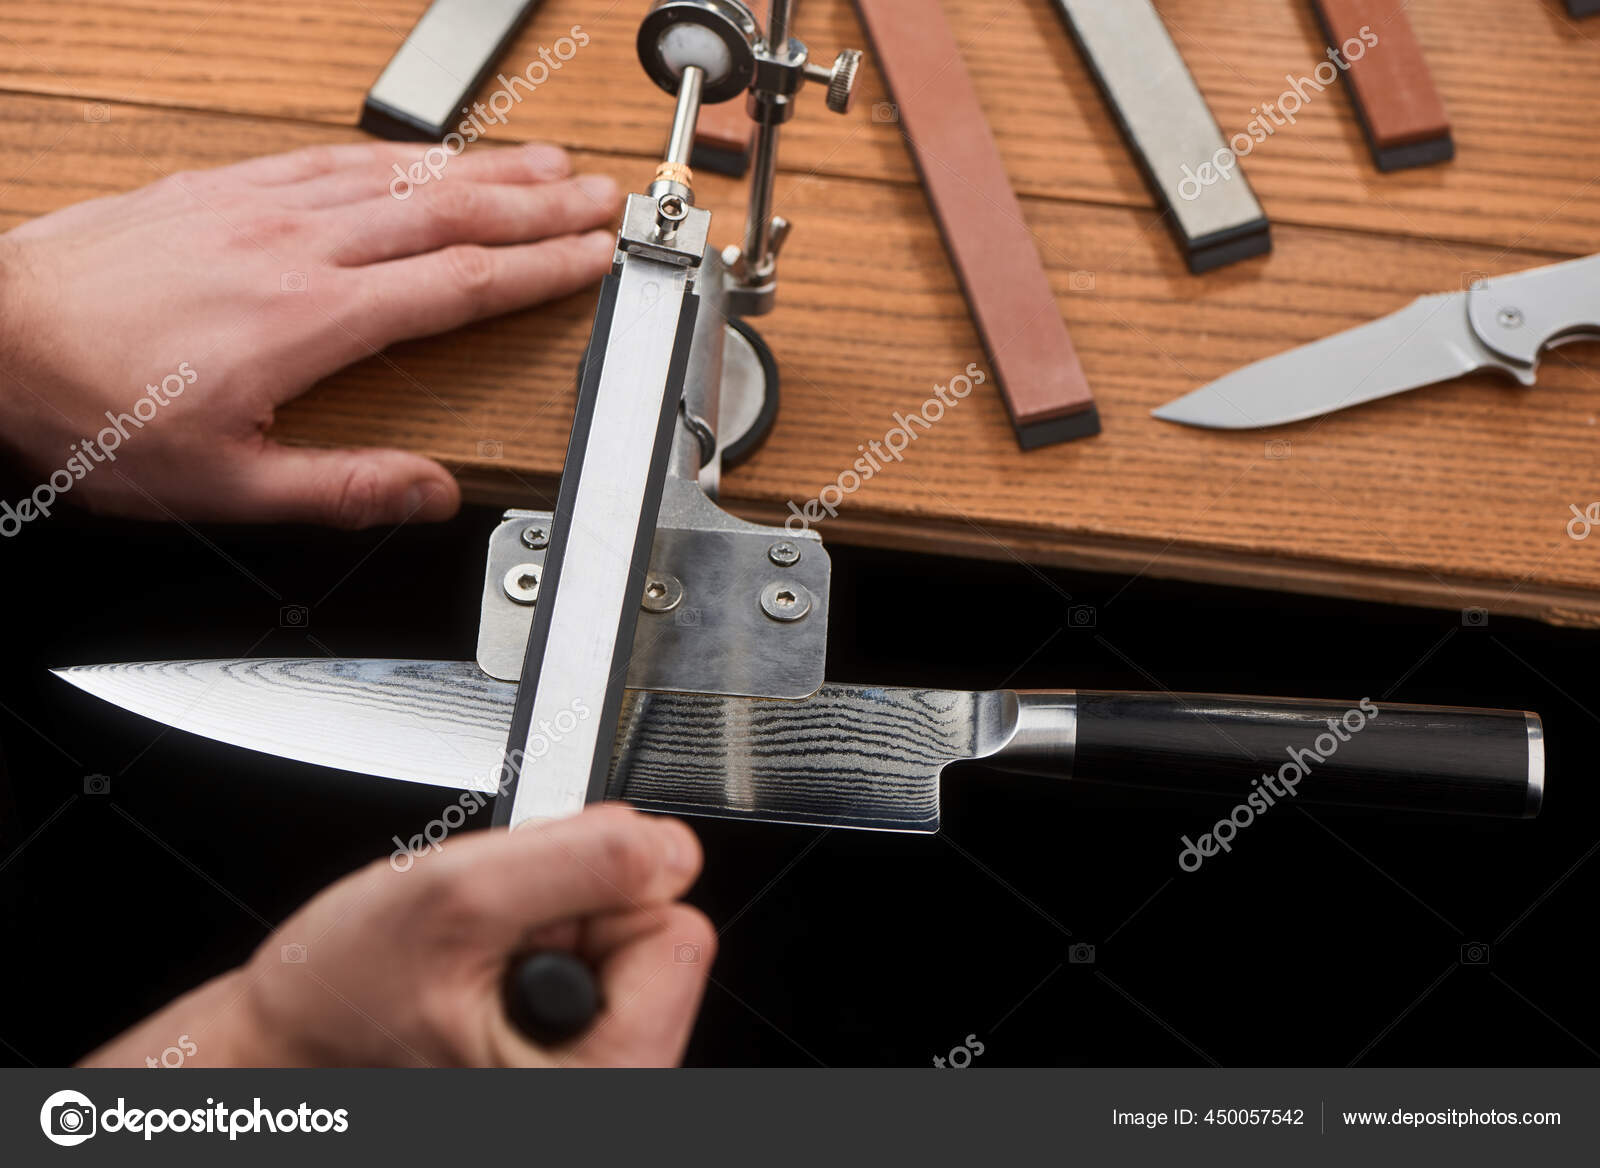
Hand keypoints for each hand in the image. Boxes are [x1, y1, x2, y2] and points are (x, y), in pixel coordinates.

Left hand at [0, 140, 620, 528]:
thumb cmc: (92, 408)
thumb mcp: (224, 484)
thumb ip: (340, 488)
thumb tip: (430, 494)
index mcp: (311, 318)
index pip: (458, 284)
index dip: (538, 269)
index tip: (594, 256)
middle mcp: (295, 246)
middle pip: (446, 211)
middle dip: (537, 202)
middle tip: (599, 192)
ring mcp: (258, 207)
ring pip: (397, 174)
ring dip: (481, 165)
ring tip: (542, 160)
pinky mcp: (220, 189)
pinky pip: (331, 160)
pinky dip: (396, 155)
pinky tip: (420, 156)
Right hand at [80, 806, 714, 1066]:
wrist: (275, 1057)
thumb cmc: (336, 1007)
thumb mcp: (454, 899)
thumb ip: (579, 861)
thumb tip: (672, 848)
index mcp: (605, 1079)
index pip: (677, 932)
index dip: (599, 896)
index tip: (528, 917)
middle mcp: (611, 1089)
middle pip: (652, 938)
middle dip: (569, 914)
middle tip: (484, 944)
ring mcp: (590, 1077)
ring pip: (620, 949)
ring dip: (549, 932)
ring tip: (472, 964)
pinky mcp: (571, 1061)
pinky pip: (594, 972)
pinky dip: (538, 953)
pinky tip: (480, 976)